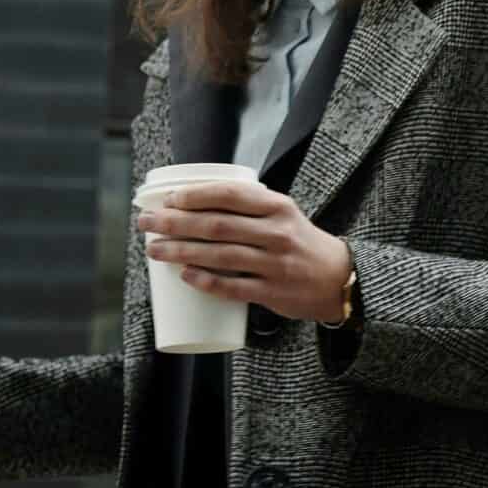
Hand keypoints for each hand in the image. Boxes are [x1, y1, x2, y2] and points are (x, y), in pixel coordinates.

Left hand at [138, 179, 353, 324]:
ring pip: (221, 255)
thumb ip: (248, 207)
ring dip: (182, 252)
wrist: (340, 278)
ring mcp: (276, 264)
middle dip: (176, 223)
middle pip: (218, 225)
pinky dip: (207, 281)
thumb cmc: (300, 242)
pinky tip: (185, 276)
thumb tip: (191, 203)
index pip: (231, 194)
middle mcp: (278, 233)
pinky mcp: (274, 292)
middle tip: (148, 223)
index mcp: (278, 207)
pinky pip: (234, 287)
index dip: (196, 195)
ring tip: (154, 249)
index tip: (169, 199)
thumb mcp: (283, 214)